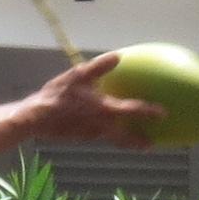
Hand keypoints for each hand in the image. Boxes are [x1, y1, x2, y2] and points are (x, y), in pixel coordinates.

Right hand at [19, 50, 157, 146]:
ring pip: (112, 139)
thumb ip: (100, 66)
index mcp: (104, 109)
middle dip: (138, 142)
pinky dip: (107, 135)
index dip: (149, 112)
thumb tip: (118, 55)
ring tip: (133, 140)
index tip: (163, 114)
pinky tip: (104, 129)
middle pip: (125, 138)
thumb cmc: (57, 95)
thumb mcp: (78, 75)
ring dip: (124, 140)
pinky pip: (99, 136)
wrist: (35, 118)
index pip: (133, 111)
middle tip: (151, 144)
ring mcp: (91, 134)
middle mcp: (101, 126)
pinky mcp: (80, 137)